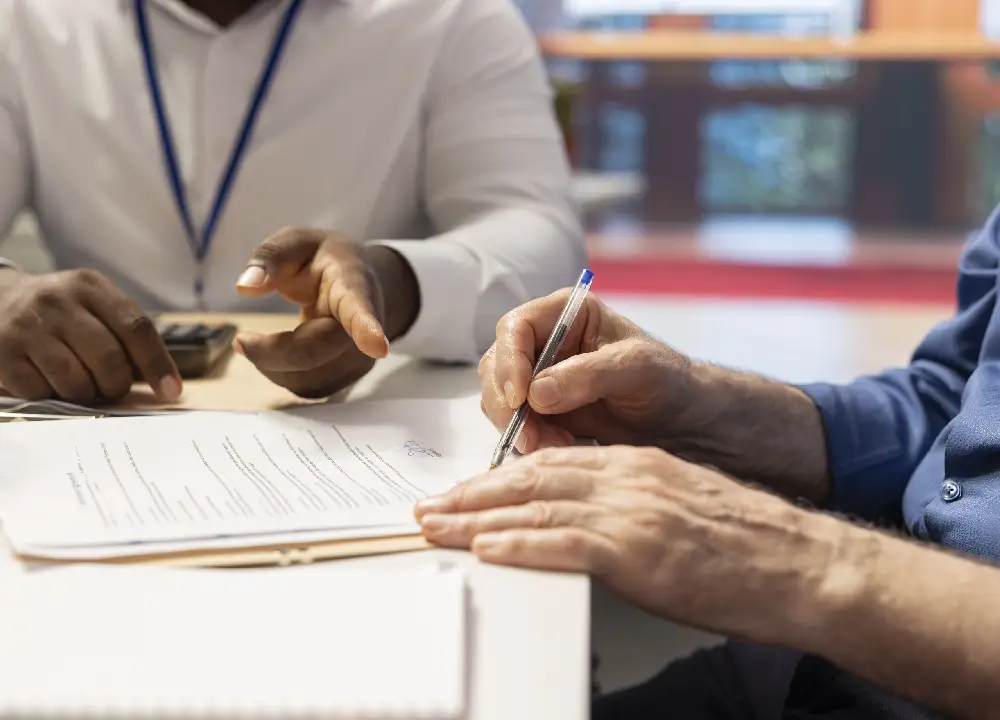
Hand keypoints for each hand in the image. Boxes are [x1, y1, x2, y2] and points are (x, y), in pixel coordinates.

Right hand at [0, 269, 180, 402]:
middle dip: (118, 384)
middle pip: (109, 359)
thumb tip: (163, 382)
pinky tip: (50, 381)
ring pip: (76, 381)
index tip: (171, 390)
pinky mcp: (3, 354)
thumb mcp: (94, 305)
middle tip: (113, 387)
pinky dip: (53, 396)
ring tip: (83, 385)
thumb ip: (126, 334)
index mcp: (89, 286)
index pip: (136, 327)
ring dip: (87, 394)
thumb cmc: (62, 312)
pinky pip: (42, 392)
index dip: (158, 363)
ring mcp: (26, 327)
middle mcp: (57, 302)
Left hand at [235, 228, 417, 397]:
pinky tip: (276, 352)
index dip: (366, 329)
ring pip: (306, 377)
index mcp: (354, 288)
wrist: (363, 287)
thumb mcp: (297, 242)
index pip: (360, 310)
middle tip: (240, 340)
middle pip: (314, 352)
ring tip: (257, 341)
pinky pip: (305, 388)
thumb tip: (245, 287)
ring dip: (270, 364)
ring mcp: (358, 360)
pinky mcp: (345, 381)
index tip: (376, 346)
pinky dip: (279, 373)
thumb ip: (271, 257)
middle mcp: (364, 329)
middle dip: (270, 351)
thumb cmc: (326, 262)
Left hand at [415, 445, 848, 646]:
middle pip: (531, 479)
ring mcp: (631, 511)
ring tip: (436, 527)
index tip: (467, 491)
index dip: (501, 477)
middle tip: (431, 507)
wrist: (801, 564)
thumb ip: (631, 505)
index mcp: (636, 465)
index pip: (552, 463)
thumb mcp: (681, 506)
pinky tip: (486, 547)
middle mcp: (627, 478)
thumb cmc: (748, 544)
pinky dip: (518, 544)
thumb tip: (587, 524)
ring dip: (477, 518)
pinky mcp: (638, 550)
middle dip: (473, 494)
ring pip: (535, 506)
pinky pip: (563, 544)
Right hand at [479, 291, 693, 452]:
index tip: (520, 398)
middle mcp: (544, 342)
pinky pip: (514, 424)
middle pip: (496, 365)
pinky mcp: (539, 411)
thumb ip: (588, 374)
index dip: (509, 361)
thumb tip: (536, 392)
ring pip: (499, 399)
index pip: (515, 328)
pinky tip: (560, 446)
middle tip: (531, 436)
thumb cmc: (666, 379)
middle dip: (507, 404)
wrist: (680, 419)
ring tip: (557, 443)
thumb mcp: (637, 368)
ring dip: (518, 426)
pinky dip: (528, 440)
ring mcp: (538, 378)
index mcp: (565, 314)